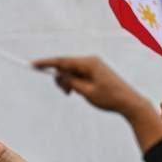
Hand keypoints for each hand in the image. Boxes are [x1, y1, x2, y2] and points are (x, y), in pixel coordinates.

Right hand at [32, 56, 150, 116]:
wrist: (129, 102)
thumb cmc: (109, 98)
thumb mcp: (86, 92)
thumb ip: (71, 82)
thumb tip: (59, 74)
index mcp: (89, 63)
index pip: (63, 61)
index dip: (46, 63)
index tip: (32, 65)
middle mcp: (91, 60)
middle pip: (66, 65)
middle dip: (60, 77)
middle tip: (65, 93)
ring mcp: (94, 65)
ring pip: (72, 70)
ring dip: (67, 81)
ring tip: (71, 94)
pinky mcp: (96, 71)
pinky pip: (79, 73)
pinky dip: (74, 81)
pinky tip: (75, 91)